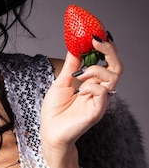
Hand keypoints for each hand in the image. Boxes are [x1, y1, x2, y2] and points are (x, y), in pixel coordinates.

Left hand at [40, 36, 121, 163]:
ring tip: (79, 75)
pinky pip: (102, 91)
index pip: (107, 62)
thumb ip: (71, 65)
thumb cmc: (55, 112)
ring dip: (95, 69)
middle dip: (109, 50)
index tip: (94, 34)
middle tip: (96, 40)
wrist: (50, 133)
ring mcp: (101, 101)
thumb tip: (75, 46)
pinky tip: (79, 91)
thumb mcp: (62, 82)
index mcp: (94, 84)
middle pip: (117, 66)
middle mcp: (100, 91)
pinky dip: (90, 86)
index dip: (105, 47)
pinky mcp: (98, 111)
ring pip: (113, 76)